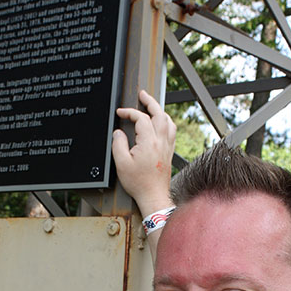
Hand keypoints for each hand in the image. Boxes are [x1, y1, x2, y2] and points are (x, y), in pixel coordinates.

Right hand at [113, 89, 175, 217]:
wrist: (153, 196)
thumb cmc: (138, 183)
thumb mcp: (121, 163)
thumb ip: (118, 144)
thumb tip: (118, 132)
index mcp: (149, 142)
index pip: (141, 118)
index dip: (130, 112)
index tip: (120, 113)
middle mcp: (161, 142)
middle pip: (159, 114)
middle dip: (150, 101)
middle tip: (142, 94)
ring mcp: (167, 146)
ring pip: (168, 121)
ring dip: (160, 111)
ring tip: (152, 106)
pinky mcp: (169, 152)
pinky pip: (171, 131)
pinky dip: (166, 122)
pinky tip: (161, 123)